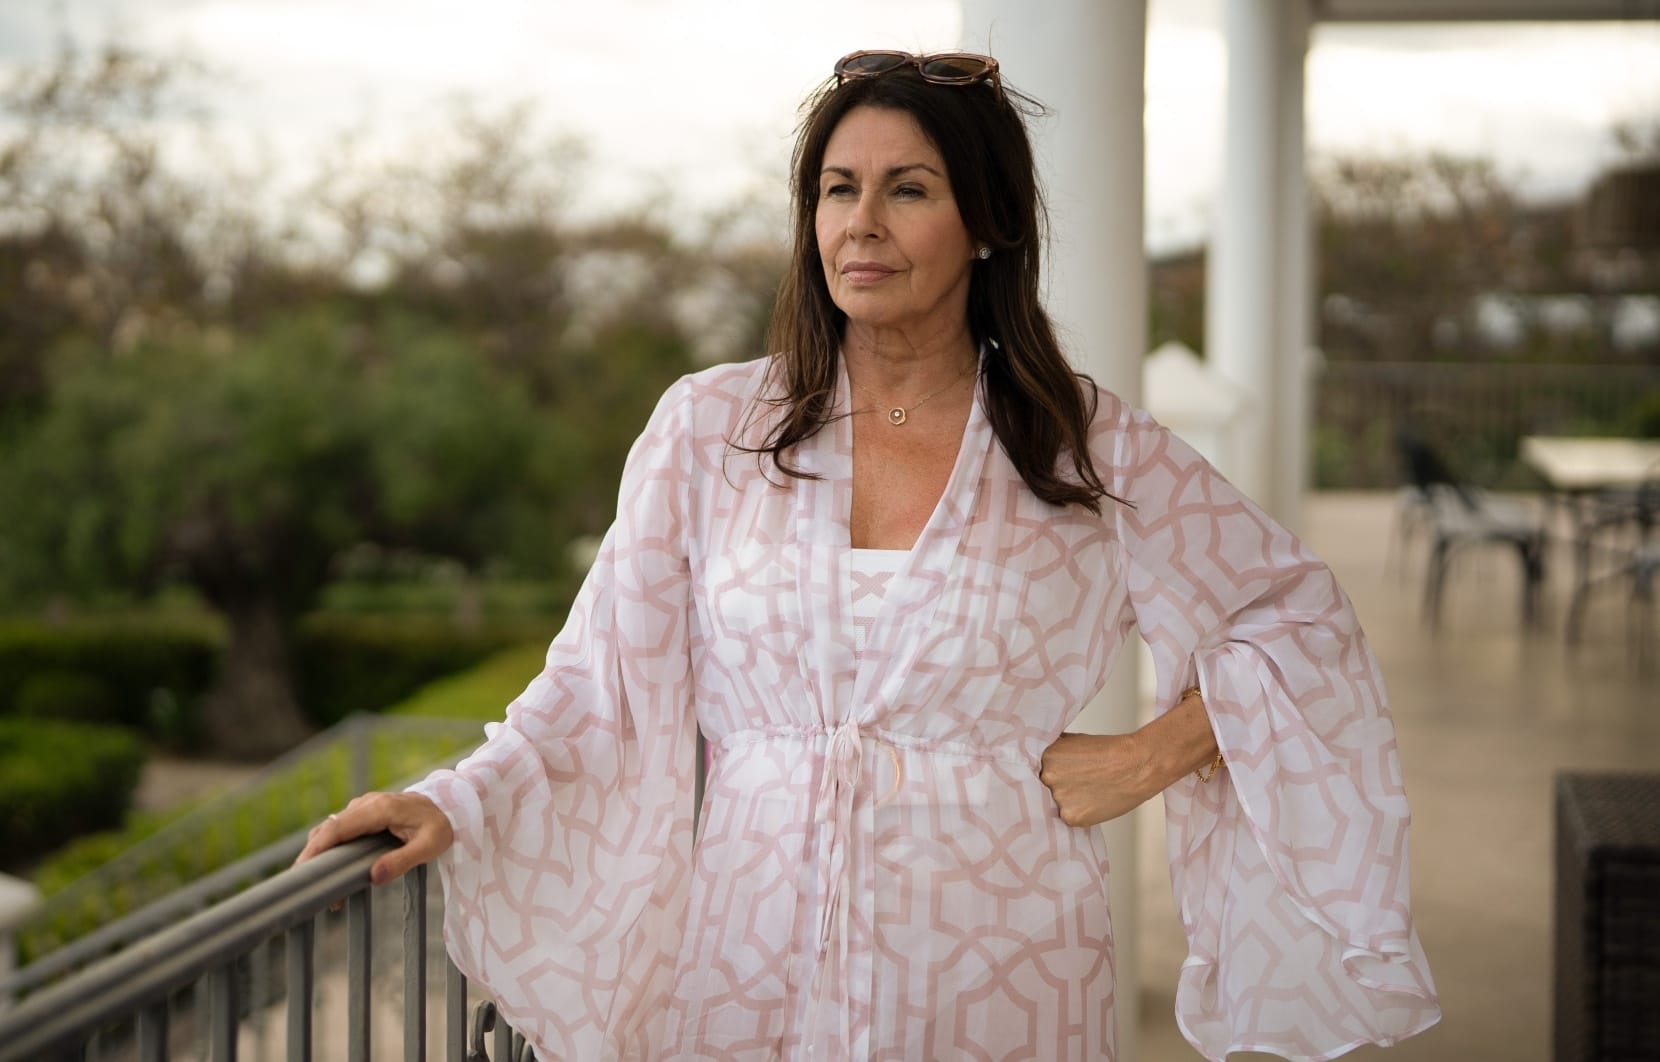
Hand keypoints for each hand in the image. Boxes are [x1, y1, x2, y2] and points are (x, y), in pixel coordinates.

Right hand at [294, 791, 454, 885]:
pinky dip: (331, 845)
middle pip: (330, 828)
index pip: (339, 827)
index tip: (302, 867)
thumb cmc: (443, 825)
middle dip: (313, 854)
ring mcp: (365, 806)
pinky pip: (342, 828)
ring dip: (321, 851)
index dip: (318, 847)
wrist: (451, 805)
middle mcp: (368, 804)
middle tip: (300, 882)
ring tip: (314, 880)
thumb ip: (402, 860)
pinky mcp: (366, 813)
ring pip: (333, 827)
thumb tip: (374, 877)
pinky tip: (329, 867)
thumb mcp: (430, 846)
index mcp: (380, 809)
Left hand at [1038, 731, 1154, 828]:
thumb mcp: (1072, 742)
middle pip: (1039, 788)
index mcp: (1046, 757)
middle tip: (1075, 783)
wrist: (1137, 765)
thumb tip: (1036, 759)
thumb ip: (1052, 752)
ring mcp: (1059, 798)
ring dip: (1066, 801)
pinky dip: (1078, 812)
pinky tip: (1091, 802)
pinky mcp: (1071, 816)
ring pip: (1052, 805)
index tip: (1051, 777)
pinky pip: (1066, 818)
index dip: (1042, 774)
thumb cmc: (1109, 752)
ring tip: (1087, 791)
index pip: (1031, 770)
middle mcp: (1048, 777)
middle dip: (1054, 787)